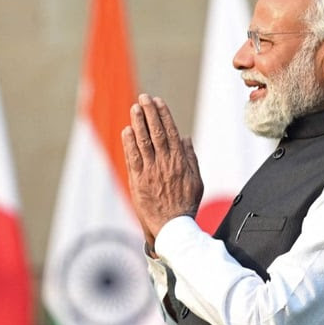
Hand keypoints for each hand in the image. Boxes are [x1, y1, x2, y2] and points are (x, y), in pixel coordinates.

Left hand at [121, 94, 202, 241]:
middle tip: (144, 98)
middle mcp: (165, 163)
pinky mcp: (138, 181)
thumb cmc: (185, 205)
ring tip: (135, 108)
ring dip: (139, 123)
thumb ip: (191, 158)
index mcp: (180, 161)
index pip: (171, 132)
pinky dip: (129, 144)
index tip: (158, 101)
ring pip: (144, 142)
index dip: (163, 115)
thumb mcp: (196, 180)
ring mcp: (151, 172)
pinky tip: (127, 131)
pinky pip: (133, 159)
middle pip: (156, 132)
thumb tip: (186, 138)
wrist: (173, 227)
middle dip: (150, 113)